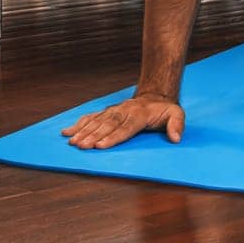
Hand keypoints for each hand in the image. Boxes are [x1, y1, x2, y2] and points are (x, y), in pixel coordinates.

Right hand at [61, 92, 184, 149]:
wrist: (154, 96)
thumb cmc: (164, 110)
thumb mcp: (177, 114)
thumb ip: (177, 125)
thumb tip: (176, 138)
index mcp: (139, 114)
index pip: (125, 127)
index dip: (113, 137)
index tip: (100, 146)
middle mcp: (124, 111)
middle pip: (107, 124)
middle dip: (93, 135)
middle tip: (81, 146)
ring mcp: (114, 111)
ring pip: (97, 121)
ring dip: (83, 131)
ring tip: (72, 141)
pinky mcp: (107, 112)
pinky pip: (91, 117)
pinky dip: (78, 124)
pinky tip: (67, 132)